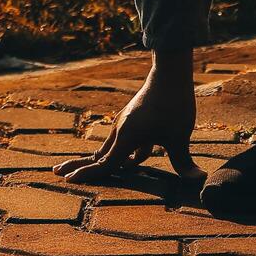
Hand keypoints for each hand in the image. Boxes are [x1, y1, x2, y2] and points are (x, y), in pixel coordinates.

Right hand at [55, 55, 202, 183]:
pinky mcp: (132, 117)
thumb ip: (183, 161)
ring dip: (97, 158)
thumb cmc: (174, 105)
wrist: (170, 74)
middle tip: (56, 172)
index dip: (88, 174)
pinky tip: (135, 160)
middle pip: (97, 154)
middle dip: (78, 165)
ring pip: (108, 146)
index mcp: (127, 138)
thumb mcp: (179, 136)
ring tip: (84, 166)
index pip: (105, 163)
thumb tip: (199, 181)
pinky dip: (118, 151)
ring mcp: (124, 122)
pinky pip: (121, 139)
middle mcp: (120, 131)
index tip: (69, 180)